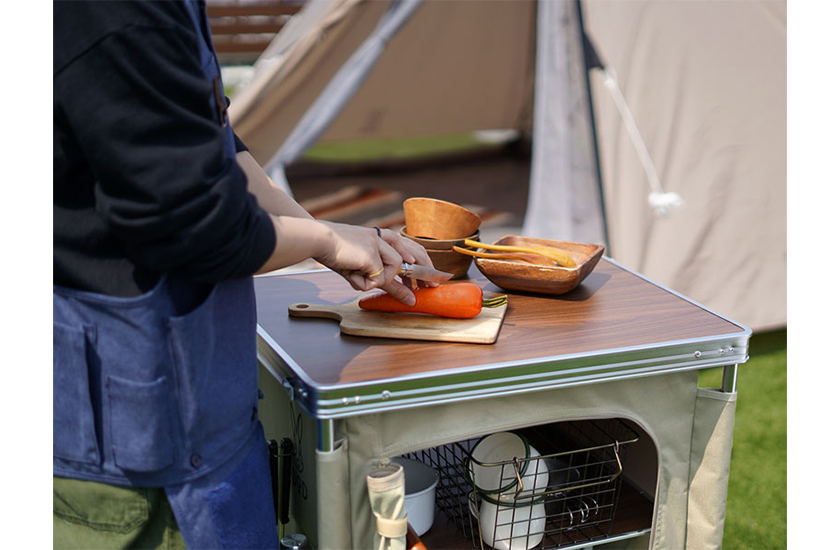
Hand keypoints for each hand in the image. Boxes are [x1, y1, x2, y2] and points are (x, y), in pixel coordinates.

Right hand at [315, 223, 433, 304]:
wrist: (319, 240)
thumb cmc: (337, 253)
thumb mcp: (363, 269)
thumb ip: (385, 281)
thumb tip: (407, 298)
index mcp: (382, 237)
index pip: (411, 249)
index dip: (425, 263)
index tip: (433, 278)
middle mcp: (383, 237)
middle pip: (415, 254)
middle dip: (426, 272)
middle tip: (433, 285)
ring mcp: (379, 243)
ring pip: (395, 268)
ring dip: (383, 280)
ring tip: (363, 279)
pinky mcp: (372, 252)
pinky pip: (378, 277)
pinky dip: (366, 282)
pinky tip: (354, 276)